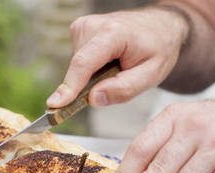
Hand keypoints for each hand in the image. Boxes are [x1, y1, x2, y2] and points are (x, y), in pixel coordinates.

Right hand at [46, 7, 187, 107]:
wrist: (159, 27)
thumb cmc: (158, 48)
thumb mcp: (152, 75)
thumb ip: (124, 89)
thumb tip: (93, 98)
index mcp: (113, 33)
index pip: (84, 63)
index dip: (69, 86)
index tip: (55, 104)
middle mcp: (93, 25)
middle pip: (80, 68)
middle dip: (92, 84)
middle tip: (119, 79)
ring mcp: (84, 26)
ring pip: (78, 66)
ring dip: (94, 75)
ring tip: (118, 65)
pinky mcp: (79, 30)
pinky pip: (79, 61)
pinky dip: (92, 67)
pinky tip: (109, 60)